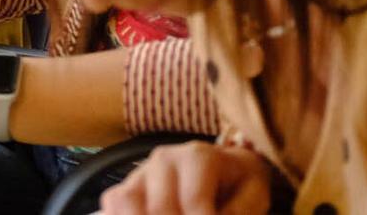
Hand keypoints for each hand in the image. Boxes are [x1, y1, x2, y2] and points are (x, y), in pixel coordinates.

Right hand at [99, 142, 273, 214]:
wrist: (227, 169)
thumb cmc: (240, 186)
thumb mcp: (253, 196)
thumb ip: (237, 213)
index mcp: (198, 157)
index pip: (194, 203)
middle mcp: (165, 159)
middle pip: (161, 208)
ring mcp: (142, 171)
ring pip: (127, 202)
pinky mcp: (127, 185)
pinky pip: (113, 203)